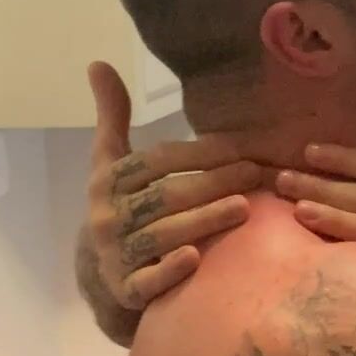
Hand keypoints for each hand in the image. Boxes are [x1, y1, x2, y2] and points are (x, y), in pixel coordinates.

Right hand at [80, 61, 266, 309]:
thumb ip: (112, 117)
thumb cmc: (120, 210)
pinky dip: (169, 271)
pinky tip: (197, 259)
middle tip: (256, 173)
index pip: (155, 162)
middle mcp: (107, 217)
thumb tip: (99, 63)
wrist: (100, 277)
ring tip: (245, 207)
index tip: (239, 147)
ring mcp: (115, 255)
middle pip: (165, 196)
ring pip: (162, 235)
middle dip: (212, 183)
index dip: (197, 153)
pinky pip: (146, 282)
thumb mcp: (110, 165)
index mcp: (107, 183)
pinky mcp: (125, 291)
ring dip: (203, 220)